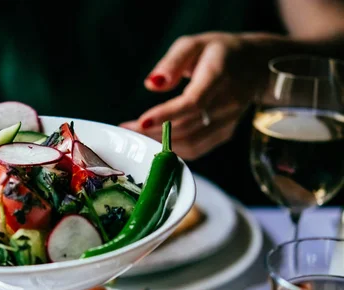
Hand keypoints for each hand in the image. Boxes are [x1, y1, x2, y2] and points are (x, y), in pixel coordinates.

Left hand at [121, 32, 265, 159]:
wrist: (256, 66)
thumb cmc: (217, 52)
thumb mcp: (194, 44)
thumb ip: (172, 62)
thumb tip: (152, 84)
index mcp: (219, 75)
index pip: (193, 102)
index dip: (166, 115)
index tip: (140, 121)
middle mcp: (227, 101)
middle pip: (187, 125)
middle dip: (153, 131)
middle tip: (127, 129)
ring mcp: (228, 121)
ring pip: (191, 142)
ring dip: (160, 143)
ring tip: (136, 136)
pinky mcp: (225, 133)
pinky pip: (197, 148)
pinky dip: (174, 150)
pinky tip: (156, 142)